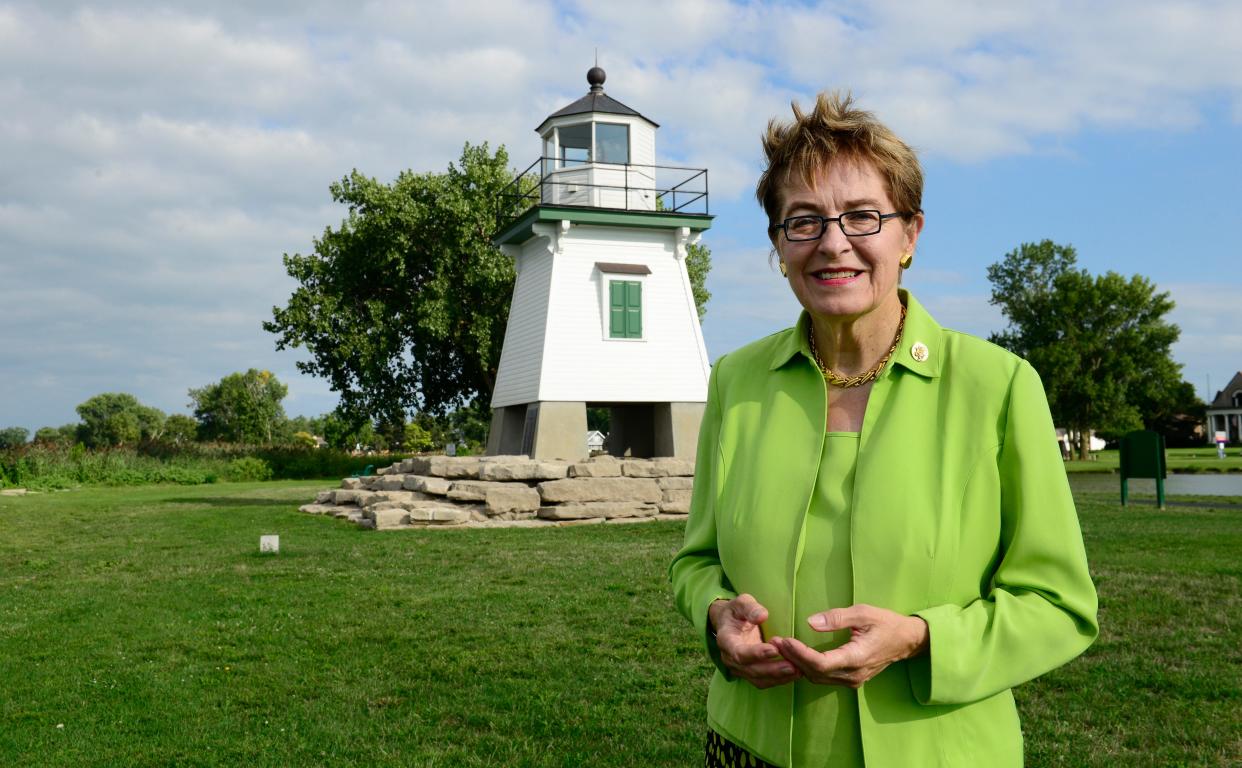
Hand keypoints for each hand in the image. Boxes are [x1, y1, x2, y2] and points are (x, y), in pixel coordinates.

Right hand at [708, 594, 801, 688]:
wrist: (729, 623)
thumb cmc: (736, 611)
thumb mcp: (741, 603)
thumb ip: (750, 608)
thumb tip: (762, 616)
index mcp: (726, 640)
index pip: (739, 652)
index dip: (756, 653)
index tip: (775, 649)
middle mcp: (730, 658)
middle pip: (751, 670)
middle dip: (772, 669)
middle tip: (793, 666)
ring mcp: (739, 669)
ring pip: (758, 680)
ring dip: (778, 678)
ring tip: (798, 671)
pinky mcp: (749, 673)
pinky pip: (764, 681)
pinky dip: (779, 680)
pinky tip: (795, 674)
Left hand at [770, 604, 928, 687]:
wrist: (906, 641)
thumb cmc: (885, 623)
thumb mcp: (863, 613)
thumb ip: (837, 618)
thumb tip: (811, 622)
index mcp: (857, 657)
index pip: (820, 663)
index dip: (799, 654)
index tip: (784, 640)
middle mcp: (853, 674)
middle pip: (815, 673)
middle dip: (792, 658)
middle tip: (774, 641)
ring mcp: (852, 680)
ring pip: (817, 678)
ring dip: (797, 664)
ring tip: (780, 647)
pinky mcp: (851, 680)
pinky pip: (824, 678)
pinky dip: (807, 668)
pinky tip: (795, 656)